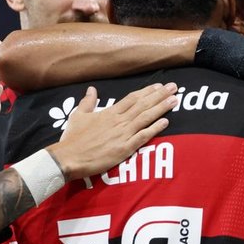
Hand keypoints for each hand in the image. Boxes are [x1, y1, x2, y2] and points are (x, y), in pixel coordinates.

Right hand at [47, 83, 176, 180]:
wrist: (68, 157)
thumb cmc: (73, 138)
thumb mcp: (78, 116)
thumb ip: (88, 102)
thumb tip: (92, 89)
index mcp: (109, 112)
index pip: (132, 98)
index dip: (147, 92)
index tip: (159, 86)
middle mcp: (119, 120)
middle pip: (143, 104)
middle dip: (160, 95)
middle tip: (174, 87)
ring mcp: (123, 134)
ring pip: (146, 117)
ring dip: (162, 108)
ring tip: (175, 100)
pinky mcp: (124, 148)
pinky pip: (143, 136)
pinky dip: (155, 128)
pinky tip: (166, 122)